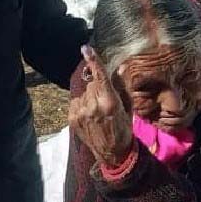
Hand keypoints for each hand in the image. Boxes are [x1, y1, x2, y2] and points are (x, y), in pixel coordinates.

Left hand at [69, 45, 132, 167]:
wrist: (112, 152)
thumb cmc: (123, 128)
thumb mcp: (127, 107)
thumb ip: (121, 86)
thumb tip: (119, 68)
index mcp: (109, 102)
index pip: (100, 77)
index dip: (93, 61)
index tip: (85, 48)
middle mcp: (93, 106)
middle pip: (92, 83)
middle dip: (98, 88)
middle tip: (106, 102)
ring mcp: (81, 113)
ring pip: (84, 92)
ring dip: (90, 97)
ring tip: (98, 112)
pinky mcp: (72, 118)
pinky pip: (76, 102)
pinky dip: (82, 105)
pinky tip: (90, 116)